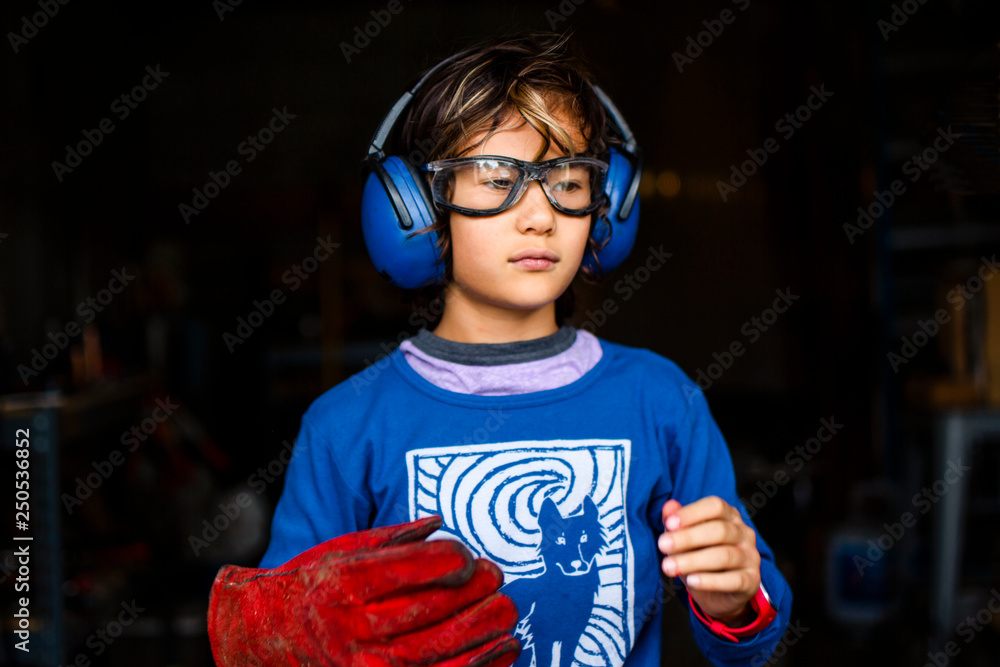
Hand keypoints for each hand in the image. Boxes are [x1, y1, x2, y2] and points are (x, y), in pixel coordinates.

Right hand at [209, 516, 520, 666]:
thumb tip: (439, 523)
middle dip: (475, 592)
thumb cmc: (302, 589)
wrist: (256, 640)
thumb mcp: (335, 552)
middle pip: (429, 612)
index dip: (449, 560)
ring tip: (506, 613)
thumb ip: (389, 540)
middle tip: (497, 577)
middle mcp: (349, 630)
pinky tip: (502, 651)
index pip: (407, 570)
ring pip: (437, 654)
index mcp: (341, 585)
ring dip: (483, 633)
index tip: (466, 556)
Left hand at [657, 497, 759, 623]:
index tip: (669, 524)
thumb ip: (676, 523)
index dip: (692, 513)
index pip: (715, 506)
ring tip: (669, 566)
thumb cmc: (699, 557)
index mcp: (729, 516)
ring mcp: (751, 556)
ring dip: (693, 561)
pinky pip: (733, 580)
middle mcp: (744, 533)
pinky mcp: (752, 581)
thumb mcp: (684, 540)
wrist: (716, 594)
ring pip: (724, 555)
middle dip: (688, 537)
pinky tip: (691, 581)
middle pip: (719, 530)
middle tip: (662, 545)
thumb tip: (669, 506)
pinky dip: (710, 581)